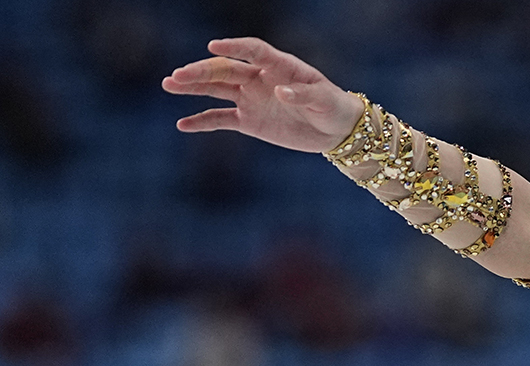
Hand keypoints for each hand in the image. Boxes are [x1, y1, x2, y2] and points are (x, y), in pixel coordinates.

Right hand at [161, 37, 364, 152]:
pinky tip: (182, 124)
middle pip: (226, 70)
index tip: (214, 46)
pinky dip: (202, 121)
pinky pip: (220, 119)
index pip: (253, 51)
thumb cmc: (332, 106)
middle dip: (202, 71)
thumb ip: (303, 95)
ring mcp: (251, 98)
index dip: (234, 47)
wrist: (335, 130)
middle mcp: (259, 78)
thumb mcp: (324, 100)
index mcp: (279, 66)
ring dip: (193, 87)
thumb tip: (281, 93)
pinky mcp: (248, 121)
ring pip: (217, 89)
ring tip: (169, 84)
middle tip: (178, 75)